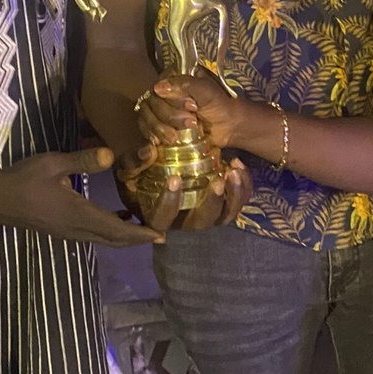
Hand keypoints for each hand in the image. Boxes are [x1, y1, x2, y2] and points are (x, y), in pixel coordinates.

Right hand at [0, 148, 161, 246]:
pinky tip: (115, 216)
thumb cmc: (24, 180)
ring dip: (124, 236)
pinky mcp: (61, 230)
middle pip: (114, 240)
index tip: (160, 234)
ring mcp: (68, 232)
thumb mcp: (54, 164)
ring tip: (142, 225)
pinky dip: (109, 230)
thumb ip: (83, 160)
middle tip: (158, 232)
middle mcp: (77, 229)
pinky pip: (93, 235)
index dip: (140, 234)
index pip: (117, 230)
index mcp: (79, 215)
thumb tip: (111, 155)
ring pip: (104, 239)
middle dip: (138, 238)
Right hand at [117, 136, 252, 233]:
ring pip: (225, 214)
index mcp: (158, 217)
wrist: (162, 169)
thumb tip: (149, 151)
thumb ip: (134, 162)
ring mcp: (207, 214)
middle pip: (202, 222)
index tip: (174, 178)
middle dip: (211, 203)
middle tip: (217, 180)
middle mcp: (185, 221)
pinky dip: (243, 185)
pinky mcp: (224, 204)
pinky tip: (237, 163)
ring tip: (232, 171)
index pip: (162, 219)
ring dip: (233, 195)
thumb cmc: (140, 174)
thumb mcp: (129, 167)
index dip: (169, 203)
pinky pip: (239, 200)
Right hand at [137, 74, 245, 148]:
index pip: (158, 86)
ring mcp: (160, 110)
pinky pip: (145, 128)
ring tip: (177, 137)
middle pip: (151, 103)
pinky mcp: (160, 126)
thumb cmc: (220, 105)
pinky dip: (151, 134)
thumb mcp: (205, 90)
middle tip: (192, 122)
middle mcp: (164, 92)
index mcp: (174, 78)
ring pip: (146, 116)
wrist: (229, 127)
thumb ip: (184, 84)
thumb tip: (157, 88)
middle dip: (170, 116)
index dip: (172, 99)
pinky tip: (158, 142)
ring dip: (160, 128)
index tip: (193, 107)